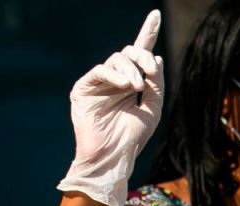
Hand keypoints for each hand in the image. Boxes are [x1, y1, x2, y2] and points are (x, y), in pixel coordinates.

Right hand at [58, 10, 164, 205]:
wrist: (114, 157)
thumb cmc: (133, 138)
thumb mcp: (152, 109)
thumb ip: (155, 84)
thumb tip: (154, 57)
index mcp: (131, 83)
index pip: (139, 55)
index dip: (147, 33)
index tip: (156, 15)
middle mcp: (115, 80)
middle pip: (129, 53)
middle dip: (142, 57)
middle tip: (150, 71)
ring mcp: (98, 83)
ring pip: (116, 59)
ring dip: (130, 70)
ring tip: (135, 87)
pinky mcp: (83, 88)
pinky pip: (100, 71)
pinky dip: (115, 75)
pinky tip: (124, 85)